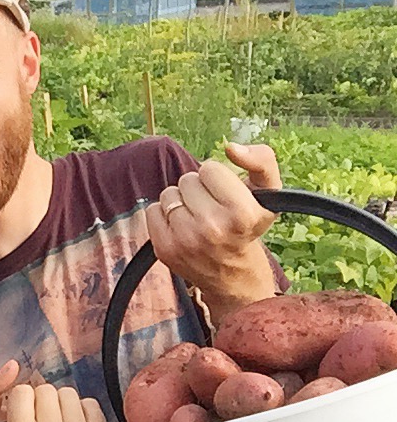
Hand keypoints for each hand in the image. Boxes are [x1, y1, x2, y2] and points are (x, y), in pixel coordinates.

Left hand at [149, 142, 278, 313]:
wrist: (232, 274)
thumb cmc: (249, 226)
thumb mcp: (269, 192)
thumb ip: (261, 160)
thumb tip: (231, 147)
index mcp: (242, 213)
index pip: (209, 168)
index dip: (218, 178)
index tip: (226, 196)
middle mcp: (213, 228)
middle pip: (187, 180)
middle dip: (199, 189)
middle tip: (212, 208)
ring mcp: (185, 240)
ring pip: (169, 194)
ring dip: (181, 201)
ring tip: (197, 218)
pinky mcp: (164, 249)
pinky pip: (151, 210)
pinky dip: (163, 215)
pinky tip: (181, 227)